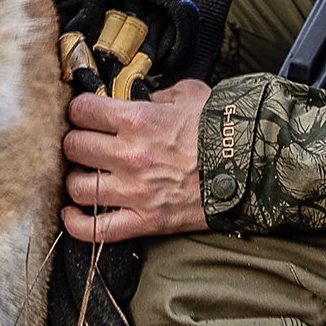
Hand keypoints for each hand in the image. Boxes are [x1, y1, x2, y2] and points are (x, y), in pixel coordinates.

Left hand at [61, 78, 211, 243]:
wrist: (253, 166)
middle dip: (77, 142)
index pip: (82, 110)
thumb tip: (139, 99)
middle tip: (86, 143)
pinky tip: (73, 213)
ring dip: (78, 179)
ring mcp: (135, 192)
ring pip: (78, 187)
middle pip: (74, 147)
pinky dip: (77, 224)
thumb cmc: (222, 129)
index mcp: (138, 119)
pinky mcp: (145, 221)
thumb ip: (157, 96)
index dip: (80, 110)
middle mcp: (129, 155)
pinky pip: (96, 230)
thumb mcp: (189, 95)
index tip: (85, 114)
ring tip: (87, 175)